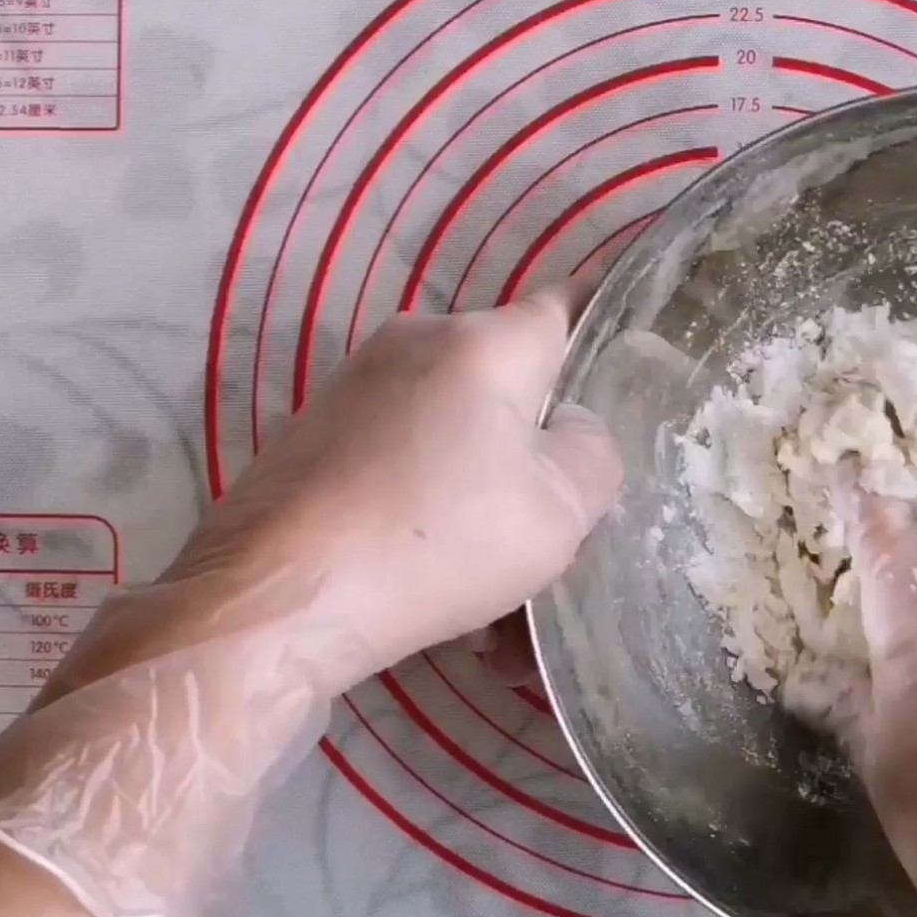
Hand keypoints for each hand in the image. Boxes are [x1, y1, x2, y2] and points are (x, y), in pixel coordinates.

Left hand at [170, 278, 624, 675]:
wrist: (278, 598)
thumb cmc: (433, 541)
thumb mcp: (558, 512)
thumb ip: (593, 455)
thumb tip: (570, 431)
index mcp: (483, 341)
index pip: (569, 304)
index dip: (609, 331)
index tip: (638, 371)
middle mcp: (414, 342)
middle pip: (510, 389)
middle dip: (540, 459)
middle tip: (563, 537)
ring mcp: (356, 390)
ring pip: (456, 443)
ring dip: (487, 509)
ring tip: (502, 612)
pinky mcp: (315, 440)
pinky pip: (404, 471)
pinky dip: (431, 522)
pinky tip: (444, 606)